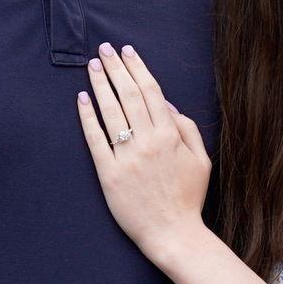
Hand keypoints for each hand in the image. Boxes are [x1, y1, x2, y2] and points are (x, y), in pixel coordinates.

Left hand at [77, 43, 210, 263]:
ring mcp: (127, 158)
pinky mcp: (109, 174)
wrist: (173, 233)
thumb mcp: (201, 160)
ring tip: (92, 67)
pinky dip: (87, 117)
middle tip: (104, 50)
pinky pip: (95, 140)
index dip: (137, 68)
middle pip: (128, 95)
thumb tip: (166, 103)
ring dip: (100, 85)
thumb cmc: (188, 198)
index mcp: (171, 135)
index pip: (150, 91)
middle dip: (115, 68)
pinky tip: (82, 99)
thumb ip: (187, 128)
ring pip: (111, 112)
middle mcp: (148, 142)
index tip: (126, 51)